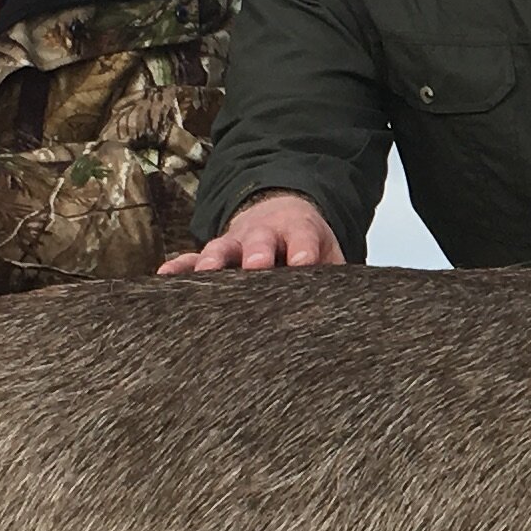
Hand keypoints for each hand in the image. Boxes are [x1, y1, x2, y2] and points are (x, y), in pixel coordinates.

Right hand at [159, 190, 345, 273]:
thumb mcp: (331, 257)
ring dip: (213, 260)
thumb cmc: (309, 247)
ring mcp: (235, 243)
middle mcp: (264, 236)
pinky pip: (190, 260)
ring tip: (206, 272)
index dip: (304, 251)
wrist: (284, 215)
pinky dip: (178, 268)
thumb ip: (339, 278)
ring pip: (221, 248)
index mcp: (299, 234)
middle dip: (257, 253)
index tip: (304, 263)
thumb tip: (366, 315)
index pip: (304, 241)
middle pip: (259, 242)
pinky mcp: (212, 255)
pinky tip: (164, 278)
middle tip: (257, 265)